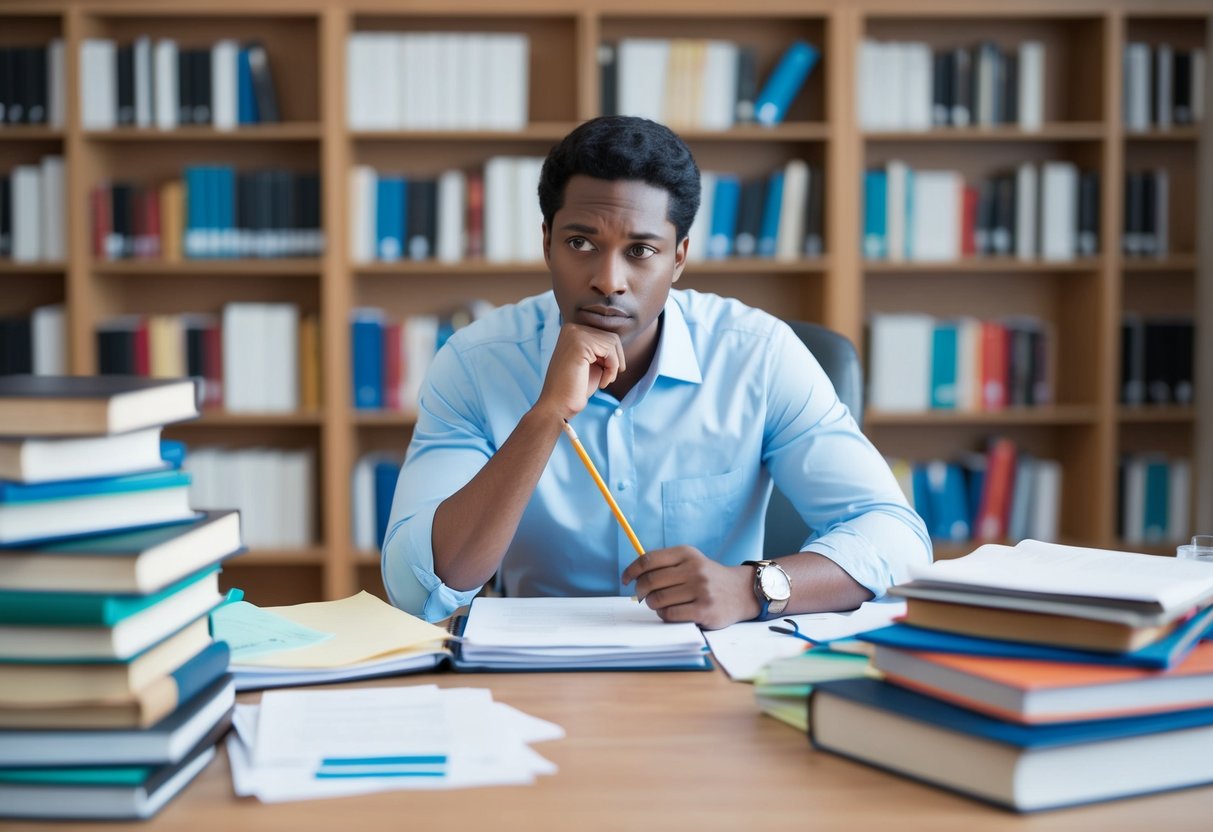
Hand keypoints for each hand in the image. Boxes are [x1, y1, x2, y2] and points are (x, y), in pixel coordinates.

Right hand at [535, 323, 625, 419]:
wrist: (558, 405)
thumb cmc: (575, 388)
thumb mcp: (591, 363)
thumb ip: (600, 349)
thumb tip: (618, 341)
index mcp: (572, 332)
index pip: (605, 336)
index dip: (611, 357)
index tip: (605, 373)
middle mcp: (571, 329)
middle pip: (611, 337)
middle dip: (615, 360)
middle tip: (607, 378)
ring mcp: (574, 334)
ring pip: (613, 343)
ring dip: (614, 366)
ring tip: (604, 380)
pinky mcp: (580, 343)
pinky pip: (610, 351)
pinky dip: (612, 369)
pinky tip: (602, 383)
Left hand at [621, 546, 760, 629]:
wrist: (741, 591)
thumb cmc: (708, 578)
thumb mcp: (691, 561)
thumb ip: (665, 564)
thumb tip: (634, 576)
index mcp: (686, 553)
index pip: (648, 560)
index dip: (631, 571)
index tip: (626, 579)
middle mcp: (694, 569)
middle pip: (650, 581)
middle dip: (640, 591)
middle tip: (642, 596)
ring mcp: (700, 590)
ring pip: (658, 600)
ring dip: (653, 605)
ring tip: (660, 604)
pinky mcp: (705, 610)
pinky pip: (671, 615)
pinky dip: (665, 615)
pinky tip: (671, 613)